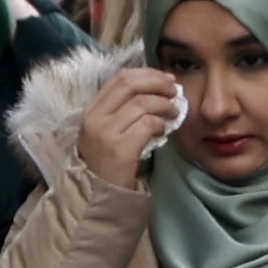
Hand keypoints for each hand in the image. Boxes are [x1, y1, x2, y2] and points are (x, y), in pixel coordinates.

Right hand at [74, 65, 186, 191]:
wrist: (98, 193)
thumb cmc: (109, 161)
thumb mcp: (109, 130)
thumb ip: (125, 110)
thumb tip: (158, 88)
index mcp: (92, 110)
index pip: (121, 78)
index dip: (148, 74)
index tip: (166, 79)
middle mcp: (95, 117)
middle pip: (130, 84)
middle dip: (157, 83)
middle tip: (175, 91)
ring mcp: (105, 133)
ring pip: (142, 103)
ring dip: (164, 105)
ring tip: (174, 113)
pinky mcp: (119, 148)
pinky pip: (147, 124)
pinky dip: (161, 124)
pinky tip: (164, 130)